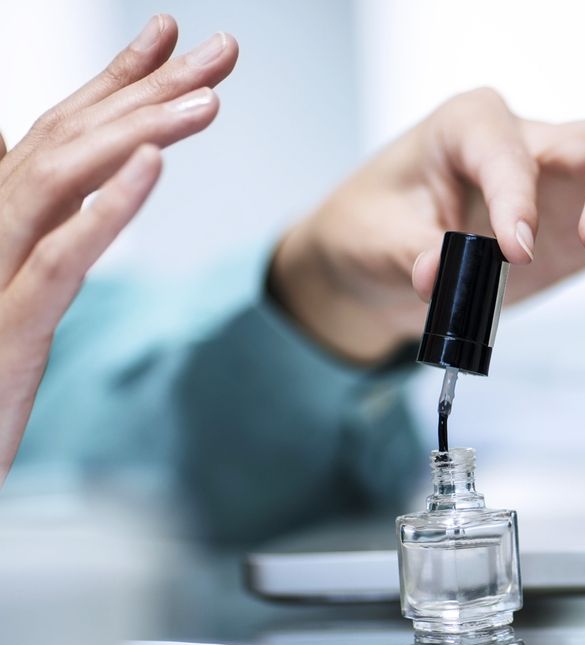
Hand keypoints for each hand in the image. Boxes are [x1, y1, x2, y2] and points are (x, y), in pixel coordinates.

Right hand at [0, 15, 237, 483]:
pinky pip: (58, 258)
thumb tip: (62, 186)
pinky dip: (107, 209)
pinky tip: (150, 168)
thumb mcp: (18, 296)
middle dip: (150, 89)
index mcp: (4, 221)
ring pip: (62, 182)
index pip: (63, 133)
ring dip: (139, 133)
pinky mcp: (7, 327)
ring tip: (207, 101)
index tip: (169, 36)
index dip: (117, 80)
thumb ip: (43, 234)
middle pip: (73, 141)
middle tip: (221, 51)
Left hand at [272, 87, 584, 363]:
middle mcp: (536, 144)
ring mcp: (574, 187)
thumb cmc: (375, 226)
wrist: (383, 257)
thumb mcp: (371, 240)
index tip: (507, 250)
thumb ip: (409, 254)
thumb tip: (442, 274)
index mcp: (473, 127)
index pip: (509, 146)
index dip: (514, 194)